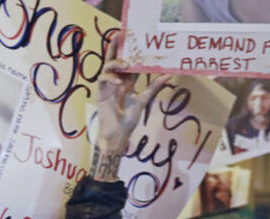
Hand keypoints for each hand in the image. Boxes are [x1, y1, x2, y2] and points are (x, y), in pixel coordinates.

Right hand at [91, 38, 170, 181]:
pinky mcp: (100, 92)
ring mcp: (107, 85)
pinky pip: (102, 79)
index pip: (129, 62)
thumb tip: (169, 75)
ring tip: (126, 64)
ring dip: (116, 62)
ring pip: (107, 66)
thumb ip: (154, 86)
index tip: (137, 39)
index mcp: (127, 81)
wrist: (118, 133)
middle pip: (114, 59)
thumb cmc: (129, 119)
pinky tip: (118, 81)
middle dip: (116, 47)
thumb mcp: (144, 99)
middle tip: (119, 34)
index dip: (131, 51)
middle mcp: (117, 80)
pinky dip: (110, 77)